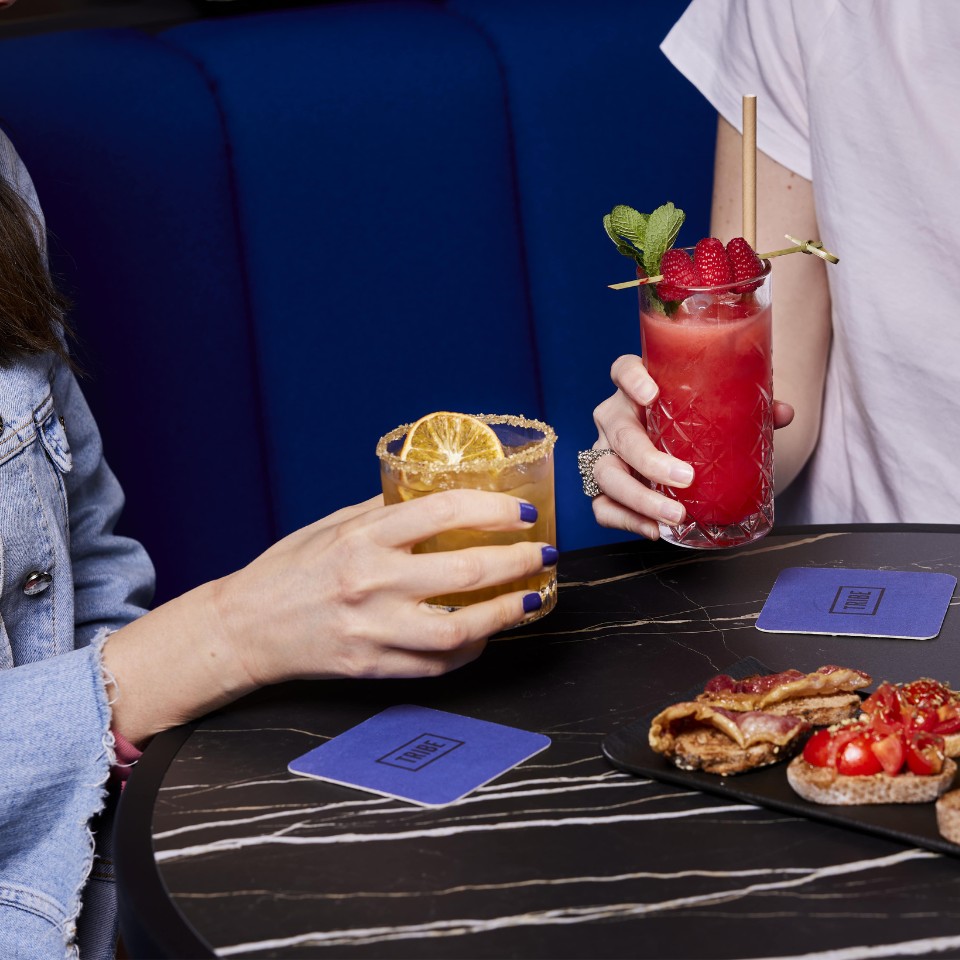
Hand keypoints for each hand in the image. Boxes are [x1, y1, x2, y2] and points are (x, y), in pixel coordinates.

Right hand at [216, 490, 553, 686]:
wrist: (244, 629)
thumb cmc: (288, 570)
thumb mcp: (331, 525)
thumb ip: (384, 512)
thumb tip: (438, 496)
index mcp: (362, 537)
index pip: (443, 511)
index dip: (493, 509)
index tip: (522, 512)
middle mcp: (370, 582)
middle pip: (465, 570)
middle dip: (518, 560)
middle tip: (543, 553)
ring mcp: (373, 630)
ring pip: (460, 628)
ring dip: (506, 612)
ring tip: (530, 597)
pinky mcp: (372, 667)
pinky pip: (437, 665)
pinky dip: (471, 649)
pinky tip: (488, 633)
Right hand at [589, 354, 794, 538]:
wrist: (671, 449)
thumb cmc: (692, 424)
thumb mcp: (715, 413)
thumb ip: (746, 410)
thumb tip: (783, 413)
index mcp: (637, 390)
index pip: (623, 371)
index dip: (632, 380)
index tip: (652, 394)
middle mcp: (615, 418)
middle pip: (619, 433)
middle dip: (648, 458)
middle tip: (685, 477)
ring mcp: (605, 452)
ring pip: (606, 473)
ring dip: (638, 498)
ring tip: (675, 514)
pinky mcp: (602, 486)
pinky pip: (602, 506)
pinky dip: (626, 521)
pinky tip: (654, 530)